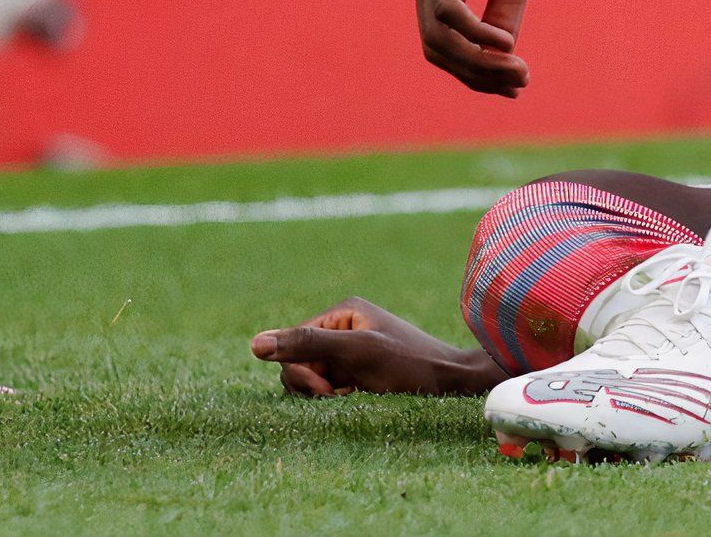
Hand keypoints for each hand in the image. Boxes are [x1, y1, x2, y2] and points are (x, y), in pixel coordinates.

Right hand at [249, 297, 497, 396]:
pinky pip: (333, 387)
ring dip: (329, 394)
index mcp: (341, 312)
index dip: (303, 373)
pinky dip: (342, 398)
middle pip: (301, 361)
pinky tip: (363, 398)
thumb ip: (307, 344)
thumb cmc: (412, 364)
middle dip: (316, 385)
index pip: (295, 343)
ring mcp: (352, 350)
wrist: (456, 383)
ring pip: (315, 378)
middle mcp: (343, 327)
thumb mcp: (357, 353)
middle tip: (346, 395)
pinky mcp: (361, 371)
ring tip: (356, 396)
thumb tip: (254, 344)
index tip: (330, 392)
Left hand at [408, 0, 574, 95]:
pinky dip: (473, 32)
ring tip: (516, 69)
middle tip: (519, 84)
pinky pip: (446, 6)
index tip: (516, 86)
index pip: (441, 46)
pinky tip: (503, 40)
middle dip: (477, 76)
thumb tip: (500, 61)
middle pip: (435, 49)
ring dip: (478, 62)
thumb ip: (503, 19)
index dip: (474, 75)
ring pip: (437, 35)